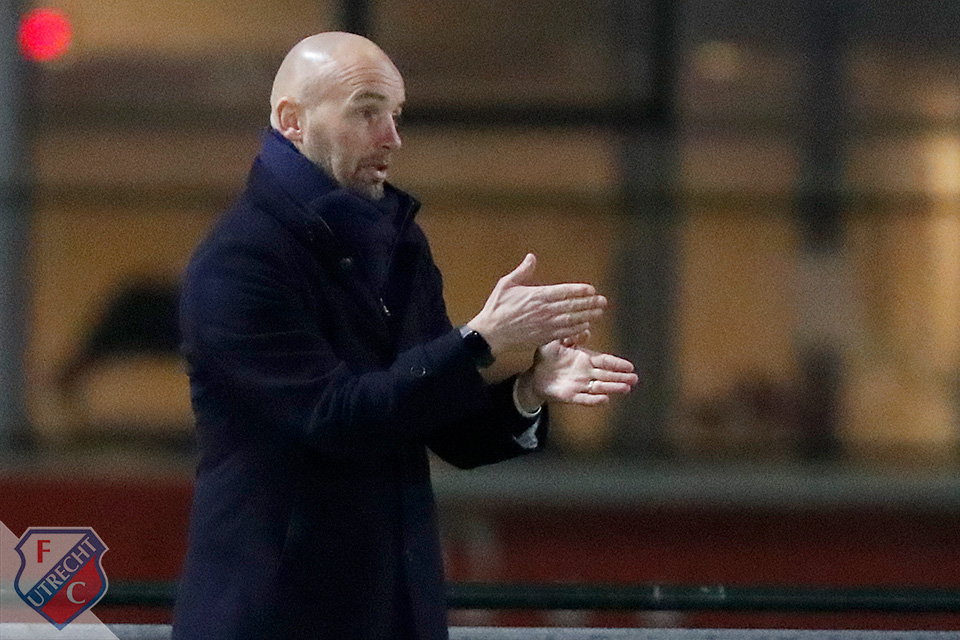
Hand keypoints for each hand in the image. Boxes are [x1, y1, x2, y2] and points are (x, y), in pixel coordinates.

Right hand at [467, 254, 606, 356]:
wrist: (491, 333)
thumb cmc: (497, 308)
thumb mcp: (506, 284)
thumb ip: (522, 271)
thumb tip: (531, 257)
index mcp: (537, 295)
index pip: (564, 291)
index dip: (579, 290)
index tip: (591, 289)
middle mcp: (544, 310)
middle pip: (572, 305)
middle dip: (589, 303)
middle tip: (602, 301)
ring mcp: (545, 324)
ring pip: (572, 319)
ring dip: (587, 316)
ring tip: (599, 313)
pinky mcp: (544, 337)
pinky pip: (565, 333)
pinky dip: (577, 330)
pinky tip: (586, 327)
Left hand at [516, 340, 638, 407]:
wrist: (534, 376)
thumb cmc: (545, 358)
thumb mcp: (556, 342)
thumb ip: (570, 337)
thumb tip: (586, 330)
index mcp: (584, 359)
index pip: (604, 361)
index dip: (617, 364)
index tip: (630, 366)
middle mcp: (585, 373)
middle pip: (606, 375)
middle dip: (621, 377)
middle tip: (635, 379)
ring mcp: (579, 385)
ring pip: (599, 387)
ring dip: (613, 388)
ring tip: (626, 388)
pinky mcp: (570, 396)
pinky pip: (585, 398)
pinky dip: (594, 399)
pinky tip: (605, 399)